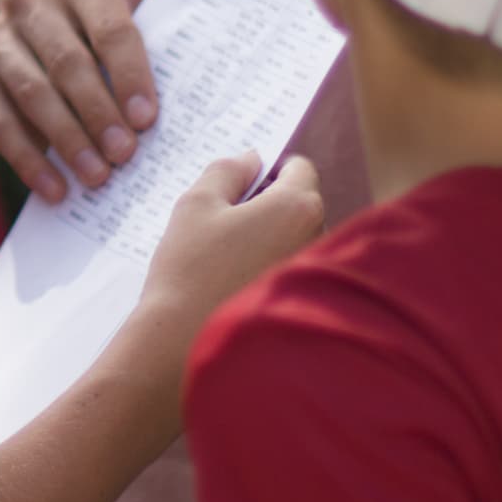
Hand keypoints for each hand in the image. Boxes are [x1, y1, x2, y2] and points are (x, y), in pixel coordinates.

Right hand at [0, 0, 156, 203]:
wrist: (44, 26)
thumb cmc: (103, 41)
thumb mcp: (125, 35)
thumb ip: (138, 66)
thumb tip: (149, 127)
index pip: (109, 28)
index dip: (129, 76)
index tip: (146, 119)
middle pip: (67, 61)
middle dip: (97, 113)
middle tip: (124, 155)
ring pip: (31, 91)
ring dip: (66, 139)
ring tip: (95, 176)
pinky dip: (27, 159)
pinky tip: (55, 188)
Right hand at [132, 153, 322, 344]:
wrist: (183, 341)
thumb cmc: (189, 268)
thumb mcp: (197, 203)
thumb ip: (227, 170)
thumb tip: (251, 160)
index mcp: (296, 207)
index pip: (299, 167)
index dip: (270, 169)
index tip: (242, 183)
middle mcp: (317, 238)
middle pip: (301, 203)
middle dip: (271, 202)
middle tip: (226, 218)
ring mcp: (313, 274)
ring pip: (296, 237)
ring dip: (271, 235)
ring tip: (228, 254)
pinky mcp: (305, 303)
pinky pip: (291, 267)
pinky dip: (270, 265)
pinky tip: (236, 280)